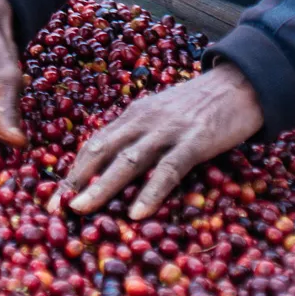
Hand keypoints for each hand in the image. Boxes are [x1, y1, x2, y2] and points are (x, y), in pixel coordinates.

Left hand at [47, 62, 262, 219]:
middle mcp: (143, 120)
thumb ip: (139, 133)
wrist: (240, 83)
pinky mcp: (195, 140)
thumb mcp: (161, 114)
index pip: (94, 144)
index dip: (72, 170)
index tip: (54, 198)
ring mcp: (168, 130)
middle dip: (75, 180)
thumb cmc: (199, 105)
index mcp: (133, 115)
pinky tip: (137, 212)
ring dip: (102, 186)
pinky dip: (151, 191)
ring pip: (128, 160)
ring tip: (81, 209)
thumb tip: (115, 163)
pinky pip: (168, 169)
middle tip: (55, 208)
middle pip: (101, 151)